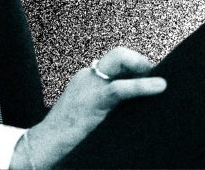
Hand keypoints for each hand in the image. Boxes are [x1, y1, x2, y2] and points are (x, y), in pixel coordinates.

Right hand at [10, 46, 165, 168]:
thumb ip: (108, 107)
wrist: (42, 148)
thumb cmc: (66, 138)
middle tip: (158, 78)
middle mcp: (87, 78)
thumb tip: (135, 108)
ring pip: (119, 60)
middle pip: (118, 55)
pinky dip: (141, 86)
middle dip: (140, 61)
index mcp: (87, 81)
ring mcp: (88, 86)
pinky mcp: (91, 101)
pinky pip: (119, 88)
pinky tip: (158, 88)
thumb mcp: (90, 116)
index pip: (115, 62)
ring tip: (162, 83)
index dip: (136, 66)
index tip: (153, 78)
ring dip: (143, 66)